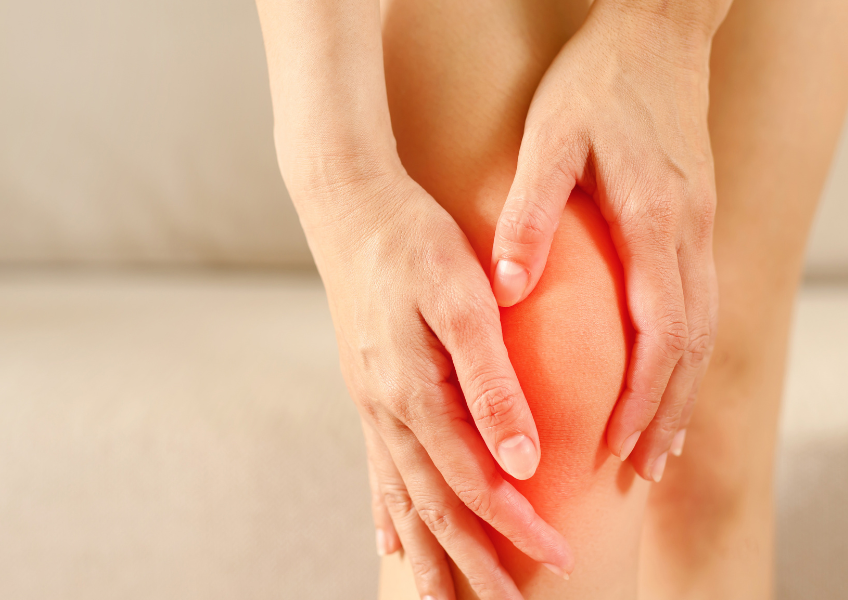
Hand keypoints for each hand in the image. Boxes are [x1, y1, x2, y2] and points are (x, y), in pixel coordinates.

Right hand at [290, 166, 573, 599]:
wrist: (349, 207)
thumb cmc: (413, 244)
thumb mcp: (464, 302)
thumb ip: (491, 384)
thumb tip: (523, 461)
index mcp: (414, 394)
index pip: (474, 481)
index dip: (515, 526)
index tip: (558, 558)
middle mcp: (387, 412)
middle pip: (433, 505)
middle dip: (472, 561)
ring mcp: (371, 405)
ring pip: (402, 497)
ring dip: (425, 551)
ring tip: (439, 599)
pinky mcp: (367, 391)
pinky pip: (377, 469)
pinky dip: (387, 512)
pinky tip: (388, 538)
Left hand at [489, 1, 724, 480]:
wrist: (658, 29)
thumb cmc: (599, 83)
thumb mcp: (551, 140)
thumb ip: (530, 215)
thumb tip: (504, 289)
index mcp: (655, 222)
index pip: (658, 333)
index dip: (640, 398)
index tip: (614, 447)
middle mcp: (689, 235)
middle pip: (690, 347)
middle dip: (665, 414)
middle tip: (640, 472)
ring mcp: (701, 227)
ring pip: (703, 329)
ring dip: (681, 392)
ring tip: (657, 447)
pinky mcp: (696, 217)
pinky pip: (700, 302)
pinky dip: (685, 353)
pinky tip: (665, 374)